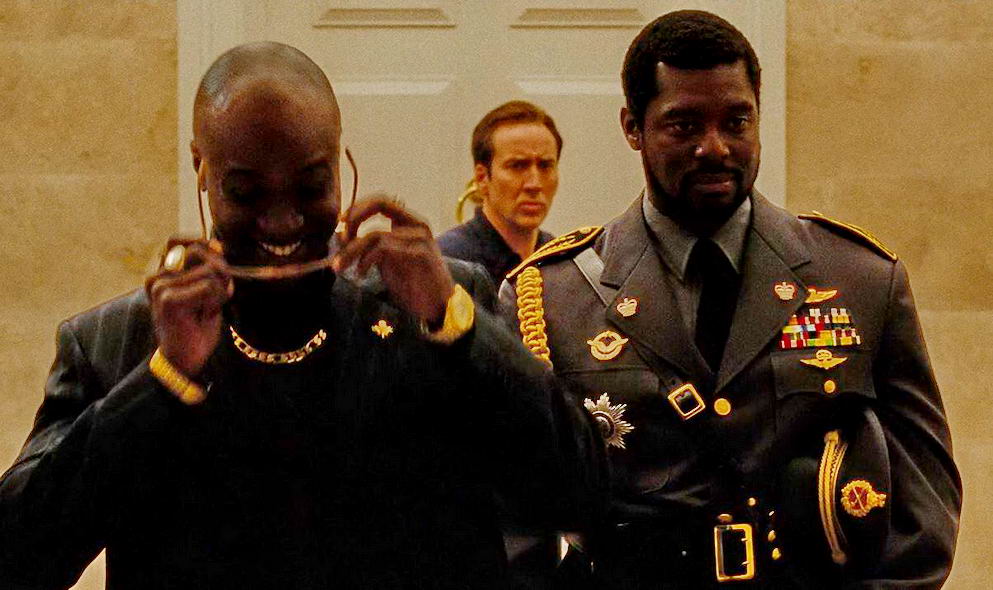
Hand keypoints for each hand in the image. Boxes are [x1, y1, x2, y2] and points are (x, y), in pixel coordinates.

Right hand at [145, 237, 231, 376]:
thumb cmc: (197, 323)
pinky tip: (205, 315)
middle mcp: (156, 276)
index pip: (177, 239)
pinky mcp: (168, 298)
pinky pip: (209, 286)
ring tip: (207, 309)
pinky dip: (217, 300)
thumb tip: (218, 245)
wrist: (185, 358)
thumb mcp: (208, 289)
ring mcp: (160, 286)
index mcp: (161, 272)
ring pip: (210, 271)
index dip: (202, 243)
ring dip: (220, 291)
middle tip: (216, 295)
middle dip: (220, 271)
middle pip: (199, 251)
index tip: (215, 261)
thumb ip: (211, 266)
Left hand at [333, 194, 453, 325]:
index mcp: (410, 224)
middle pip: (380, 205)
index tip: (341, 222)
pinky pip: (384, 249)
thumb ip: (369, 248)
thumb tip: (340, 236)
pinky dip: (366, 260)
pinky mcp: (420, 254)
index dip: (358, 207)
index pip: (381, 202)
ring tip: (341, 266)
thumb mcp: (386, 263)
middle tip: (341, 239)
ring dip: (352, 250)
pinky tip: (361, 273)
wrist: (439, 307)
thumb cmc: (414, 285)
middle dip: (355, 217)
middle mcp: (417, 226)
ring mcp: (420, 238)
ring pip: (375, 234)